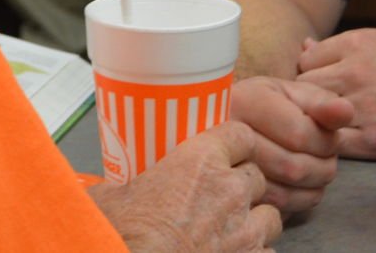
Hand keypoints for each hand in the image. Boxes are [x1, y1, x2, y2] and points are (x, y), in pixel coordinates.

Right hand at [88, 122, 282, 252]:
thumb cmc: (123, 234)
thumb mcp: (110, 196)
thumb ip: (120, 184)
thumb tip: (103, 187)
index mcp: (200, 160)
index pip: (241, 134)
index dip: (235, 143)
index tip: (227, 151)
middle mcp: (230, 190)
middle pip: (257, 175)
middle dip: (243, 185)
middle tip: (222, 197)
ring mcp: (245, 230)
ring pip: (272, 215)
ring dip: (255, 220)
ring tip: (234, 230)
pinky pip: (268, 252)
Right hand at [228, 76, 349, 215]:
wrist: (225, 124)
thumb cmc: (267, 106)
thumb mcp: (292, 93)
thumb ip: (322, 102)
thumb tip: (345, 110)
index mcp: (245, 101)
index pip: (298, 134)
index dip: (325, 143)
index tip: (329, 139)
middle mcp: (226, 133)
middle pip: (292, 167)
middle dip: (322, 168)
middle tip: (326, 160)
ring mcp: (221, 167)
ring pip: (283, 194)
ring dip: (312, 189)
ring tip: (315, 173)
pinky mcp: (227, 193)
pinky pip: (270, 211)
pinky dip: (294, 205)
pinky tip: (298, 188)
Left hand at [295, 28, 375, 160]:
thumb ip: (339, 46)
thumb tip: (304, 47)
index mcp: (356, 45)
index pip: (305, 60)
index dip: (308, 72)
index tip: (316, 82)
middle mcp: (355, 73)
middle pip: (303, 86)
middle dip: (306, 95)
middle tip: (315, 104)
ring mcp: (363, 107)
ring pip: (314, 114)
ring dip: (316, 119)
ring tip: (325, 121)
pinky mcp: (373, 140)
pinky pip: (333, 141)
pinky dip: (331, 141)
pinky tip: (339, 137)